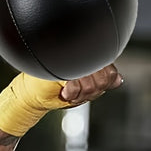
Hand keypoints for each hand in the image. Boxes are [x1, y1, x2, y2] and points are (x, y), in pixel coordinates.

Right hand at [0, 64, 123, 136]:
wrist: (31, 95)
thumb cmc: (55, 91)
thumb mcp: (83, 91)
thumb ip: (102, 82)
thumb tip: (119, 79)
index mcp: (88, 59)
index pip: (110, 73)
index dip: (103, 84)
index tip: (88, 89)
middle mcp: (80, 55)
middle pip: (103, 79)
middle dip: (91, 92)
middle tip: (77, 92)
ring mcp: (70, 58)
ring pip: (92, 82)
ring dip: (80, 94)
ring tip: (69, 92)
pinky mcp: (59, 65)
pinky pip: (77, 83)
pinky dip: (72, 92)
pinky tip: (64, 92)